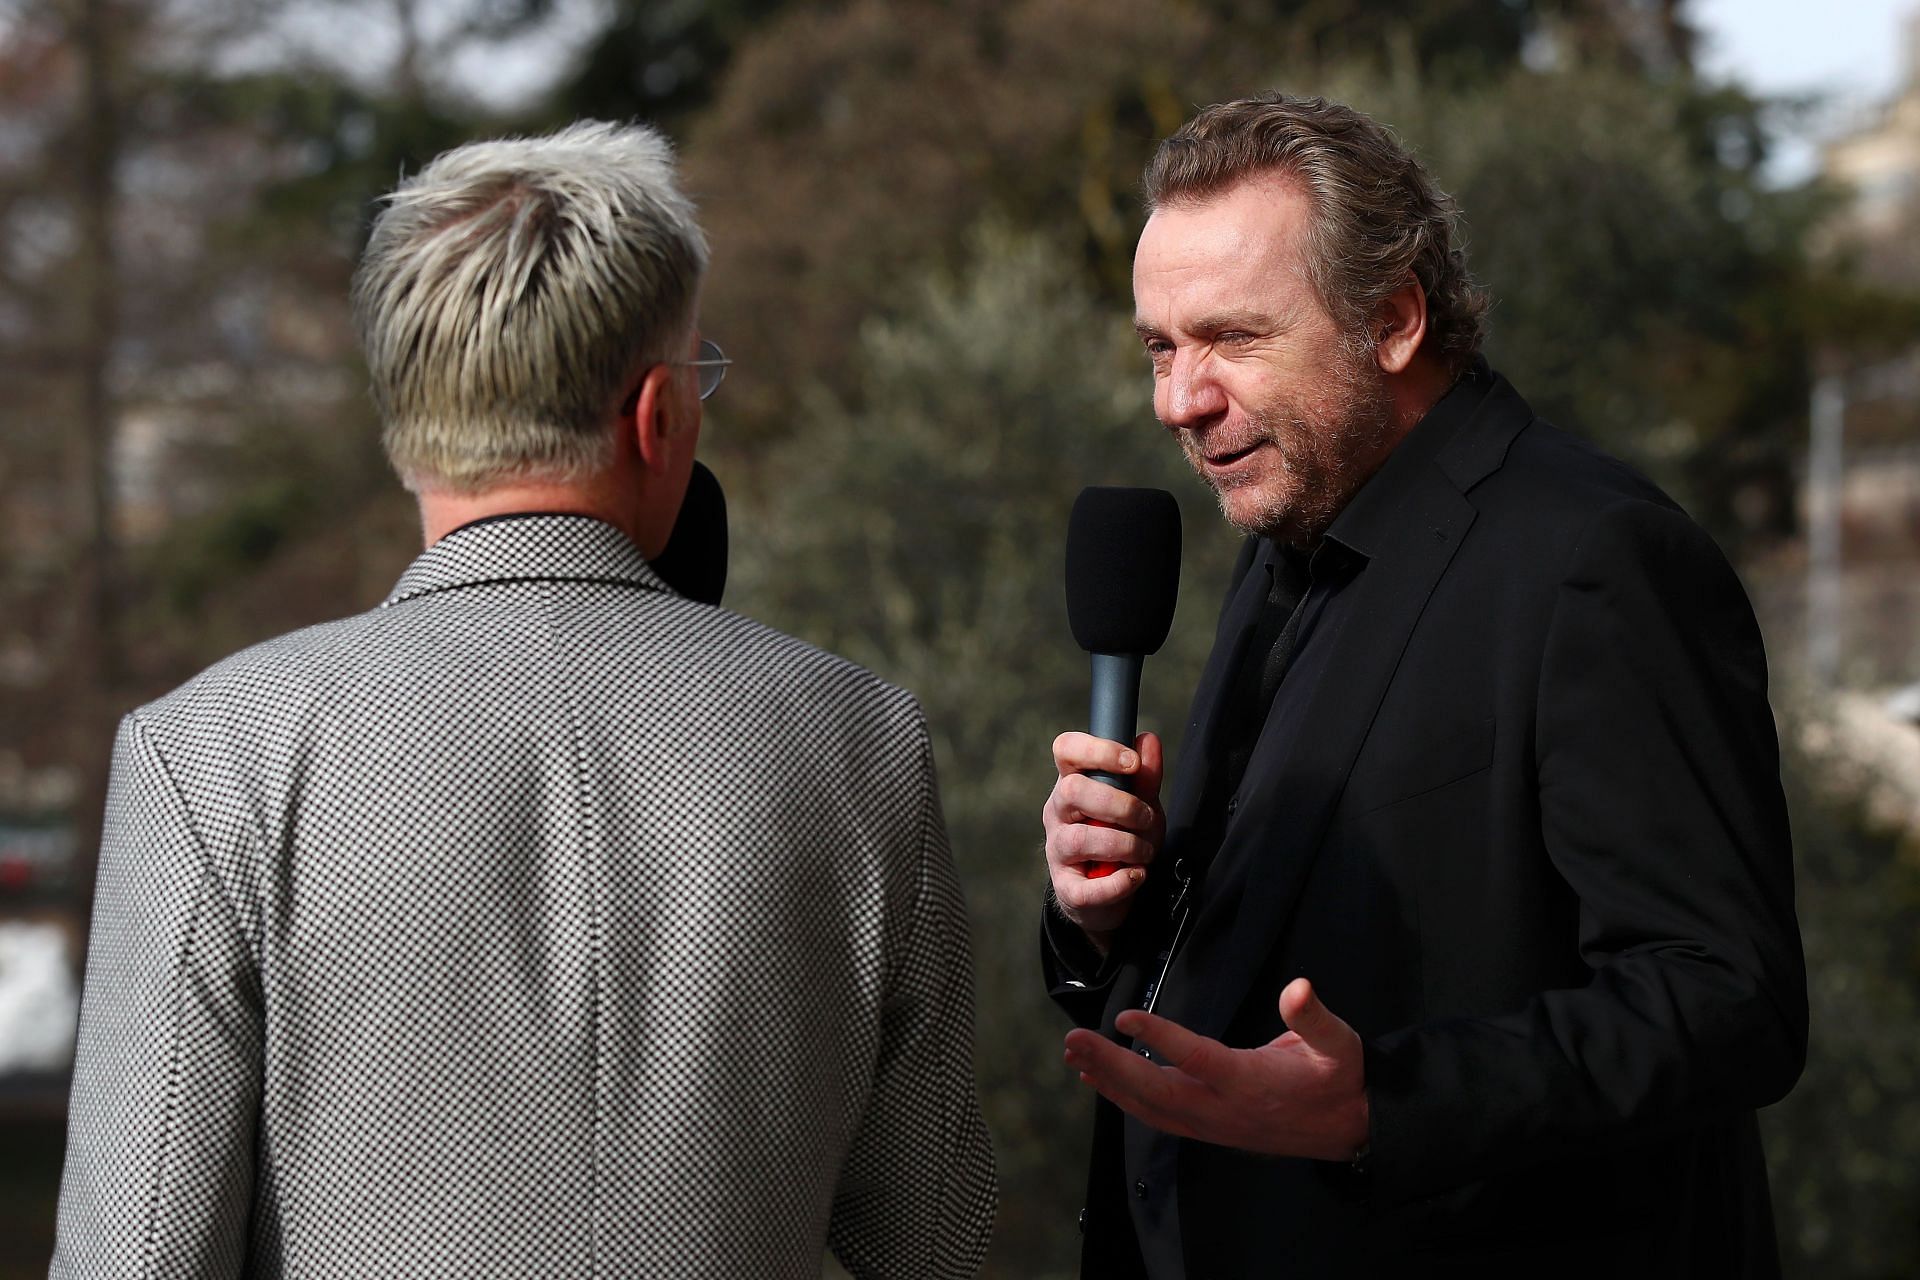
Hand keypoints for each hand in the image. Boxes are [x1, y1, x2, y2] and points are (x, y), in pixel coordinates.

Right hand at [1043, 731, 1165, 944]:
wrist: (1113, 894)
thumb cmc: (1122, 837)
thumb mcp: (1140, 804)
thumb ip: (1145, 776)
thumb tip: (1147, 740)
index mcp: (1073, 783)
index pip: (1066, 751)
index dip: (1097, 750)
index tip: (1131, 763)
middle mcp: (1058, 813)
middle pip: (1072, 791)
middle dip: (1119, 804)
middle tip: (1145, 818)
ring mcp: (1058, 850)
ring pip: (1080, 839)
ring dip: (1125, 845)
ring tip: (1145, 852)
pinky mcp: (1067, 888)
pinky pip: (1087, 888)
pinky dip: (1118, 883)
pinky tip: (1136, 875)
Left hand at [1062, 977, 1369, 1161]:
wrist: (1349, 1131)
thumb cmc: (1340, 1078)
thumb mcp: (1340, 1044)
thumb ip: (1314, 1017)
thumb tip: (1299, 987)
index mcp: (1252, 1083)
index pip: (1198, 1060)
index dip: (1161, 1038)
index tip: (1126, 1017)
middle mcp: (1224, 1109)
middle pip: (1158, 1092)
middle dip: (1112, 1067)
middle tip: (1075, 1042)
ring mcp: (1212, 1124)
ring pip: (1151, 1108)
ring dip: (1109, 1081)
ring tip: (1075, 1056)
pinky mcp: (1207, 1129)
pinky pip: (1157, 1117)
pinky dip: (1124, 1098)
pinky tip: (1099, 1081)